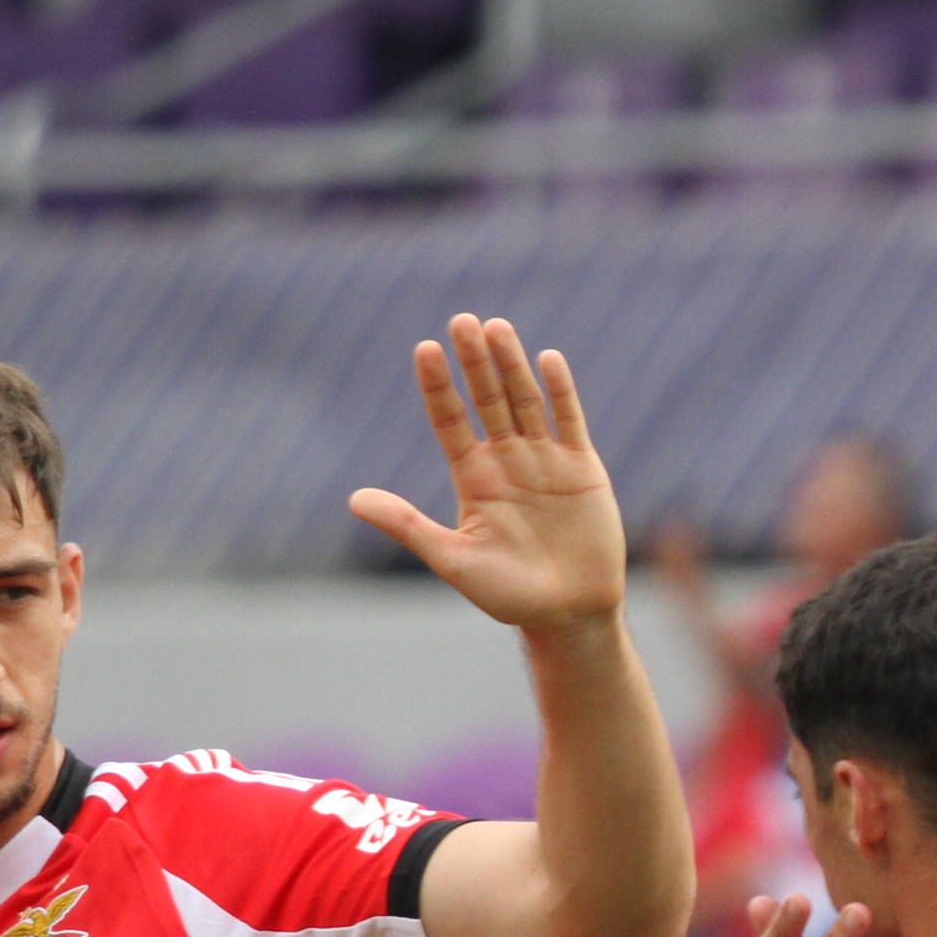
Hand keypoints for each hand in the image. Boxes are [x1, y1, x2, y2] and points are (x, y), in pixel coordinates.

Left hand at [348, 314, 631, 631]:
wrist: (570, 616)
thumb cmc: (509, 596)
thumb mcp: (452, 559)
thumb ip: (407, 525)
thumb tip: (353, 500)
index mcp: (473, 478)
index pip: (450, 420)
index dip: (438, 386)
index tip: (426, 349)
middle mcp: (507, 461)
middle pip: (488, 400)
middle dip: (475, 362)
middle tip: (461, 320)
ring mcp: (546, 461)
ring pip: (526, 402)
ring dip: (512, 365)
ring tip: (496, 328)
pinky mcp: (583, 469)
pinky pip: (569, 422)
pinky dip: (561, 392)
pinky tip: (549, 360)